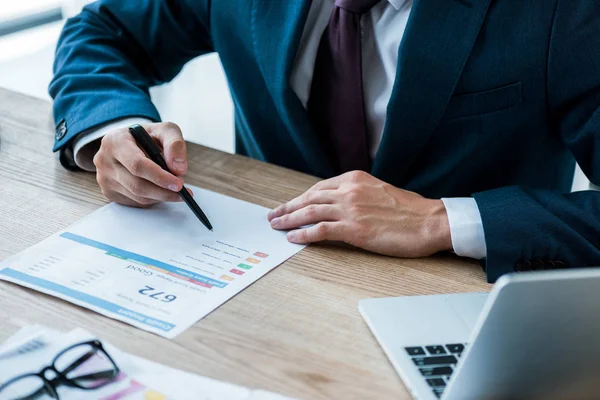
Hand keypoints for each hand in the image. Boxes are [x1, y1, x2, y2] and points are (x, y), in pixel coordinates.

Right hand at [93, 122, 189, 206]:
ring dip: (160, 196)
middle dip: (163, 191)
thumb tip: (179, 169)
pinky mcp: (108, 192)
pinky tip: (160, 190)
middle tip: (182, 191)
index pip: (137, 164)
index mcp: (115, 141)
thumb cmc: (147, 136)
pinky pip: (134, 202)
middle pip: (137, 185)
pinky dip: (152, 199)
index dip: (159, 177)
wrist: (130, 143)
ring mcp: (104, 178)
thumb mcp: (165, 131)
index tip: (178, 184)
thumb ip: (175, 144)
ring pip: (137, 196)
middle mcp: (104, 160)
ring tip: (174, 189)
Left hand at [268, 171, 451, 256]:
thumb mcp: (380, 191)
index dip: (300, 197)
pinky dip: (303, 234)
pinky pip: (320, 231)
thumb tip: (341, 204)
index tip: (289, 204)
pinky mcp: (354, 229)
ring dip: (289, 219)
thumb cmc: (410, 210)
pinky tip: (293, 238)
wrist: (430, 221)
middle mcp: (349, 190)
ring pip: (310, 212)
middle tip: (273, 215)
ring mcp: (350, 209)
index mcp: (355, 179)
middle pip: (309, 198)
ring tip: (276, 226)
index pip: (318, 188)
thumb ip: (358, 194)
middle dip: (287, 207)